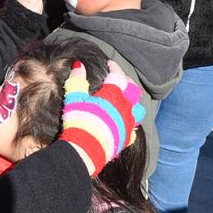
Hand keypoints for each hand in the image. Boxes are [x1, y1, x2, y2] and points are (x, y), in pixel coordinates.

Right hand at [59, 60, 144, 176]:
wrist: (85, 149)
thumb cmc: (79, 121)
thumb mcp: (74, 98)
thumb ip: (77, 80)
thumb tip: (79, 65)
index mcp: (113, 94)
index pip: (118, 75)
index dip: (114, 67)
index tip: (110, 63)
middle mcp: (125, 107)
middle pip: (134, 90)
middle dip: (128, 82)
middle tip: (121, 79)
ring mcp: (128, 123)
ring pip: (139, 109)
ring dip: (134, 103)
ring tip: (128, 100)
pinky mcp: (126, 138)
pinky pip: (133, 129)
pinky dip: (130, 123)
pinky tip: (125, 123)